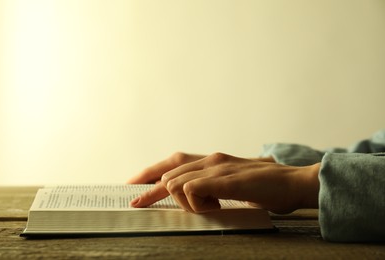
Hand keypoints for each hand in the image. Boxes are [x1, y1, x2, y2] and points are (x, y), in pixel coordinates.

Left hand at [130, 152, 319, 213]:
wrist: (292, 183)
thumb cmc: (263, 186)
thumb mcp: (231, 183)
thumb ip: (212, 186)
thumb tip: (191, 196)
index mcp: (211, 161)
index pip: (172, 163)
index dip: (149, 174)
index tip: (134, 187)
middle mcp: (211, 160)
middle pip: (168, 173)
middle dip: (151, 193)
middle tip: (137, 205)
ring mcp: (217, 168)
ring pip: (176, 182)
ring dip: (182, 201)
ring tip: (209, 209)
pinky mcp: (225, 180)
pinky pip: (192, 189)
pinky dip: (195, 202)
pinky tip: (213, 207)